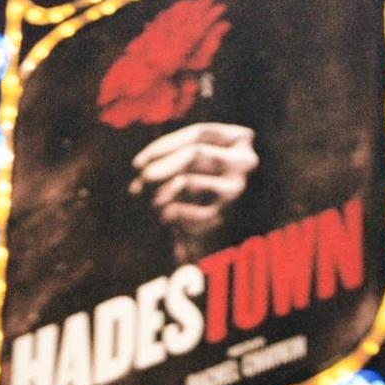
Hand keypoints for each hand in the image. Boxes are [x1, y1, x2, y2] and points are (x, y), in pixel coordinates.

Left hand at [129, 122, 258, 260]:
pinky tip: (168, 222)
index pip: (200, 133)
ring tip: (155, 205)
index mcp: (243, 142)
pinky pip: (183, 209)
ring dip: (162, 193)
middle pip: (195, 153)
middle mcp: (247, 163)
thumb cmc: (205, 202)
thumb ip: (175, 157)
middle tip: (139, 181)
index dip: (165, 145)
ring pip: (186, 181)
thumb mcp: (197, 170)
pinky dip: (169, 215)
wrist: (222, 251)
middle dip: (161, 166)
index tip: (137, 164)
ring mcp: (237, 190)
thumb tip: (139, 168)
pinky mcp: (224, 218)